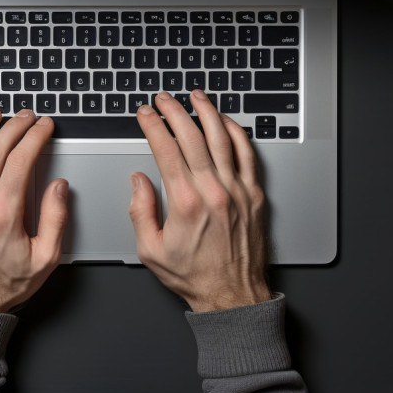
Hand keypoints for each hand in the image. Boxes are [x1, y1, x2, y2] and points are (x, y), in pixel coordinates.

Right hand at [129, 90, 271, 311]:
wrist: (234, 296)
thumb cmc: (195, 277)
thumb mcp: (151, 251)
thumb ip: (140, 212)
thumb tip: (138, 181)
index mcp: (186, 203)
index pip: (166, 149)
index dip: (152, 125)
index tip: (144, 113)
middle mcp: (213, 192)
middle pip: (192, 136)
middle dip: (174, 111)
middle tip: (163, 98)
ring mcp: (237, 190)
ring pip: (222, 138)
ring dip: (207, 112)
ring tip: (196, 96)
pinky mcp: (254, 195)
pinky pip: (247, 154)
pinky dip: (236, 133)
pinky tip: (226, 122)